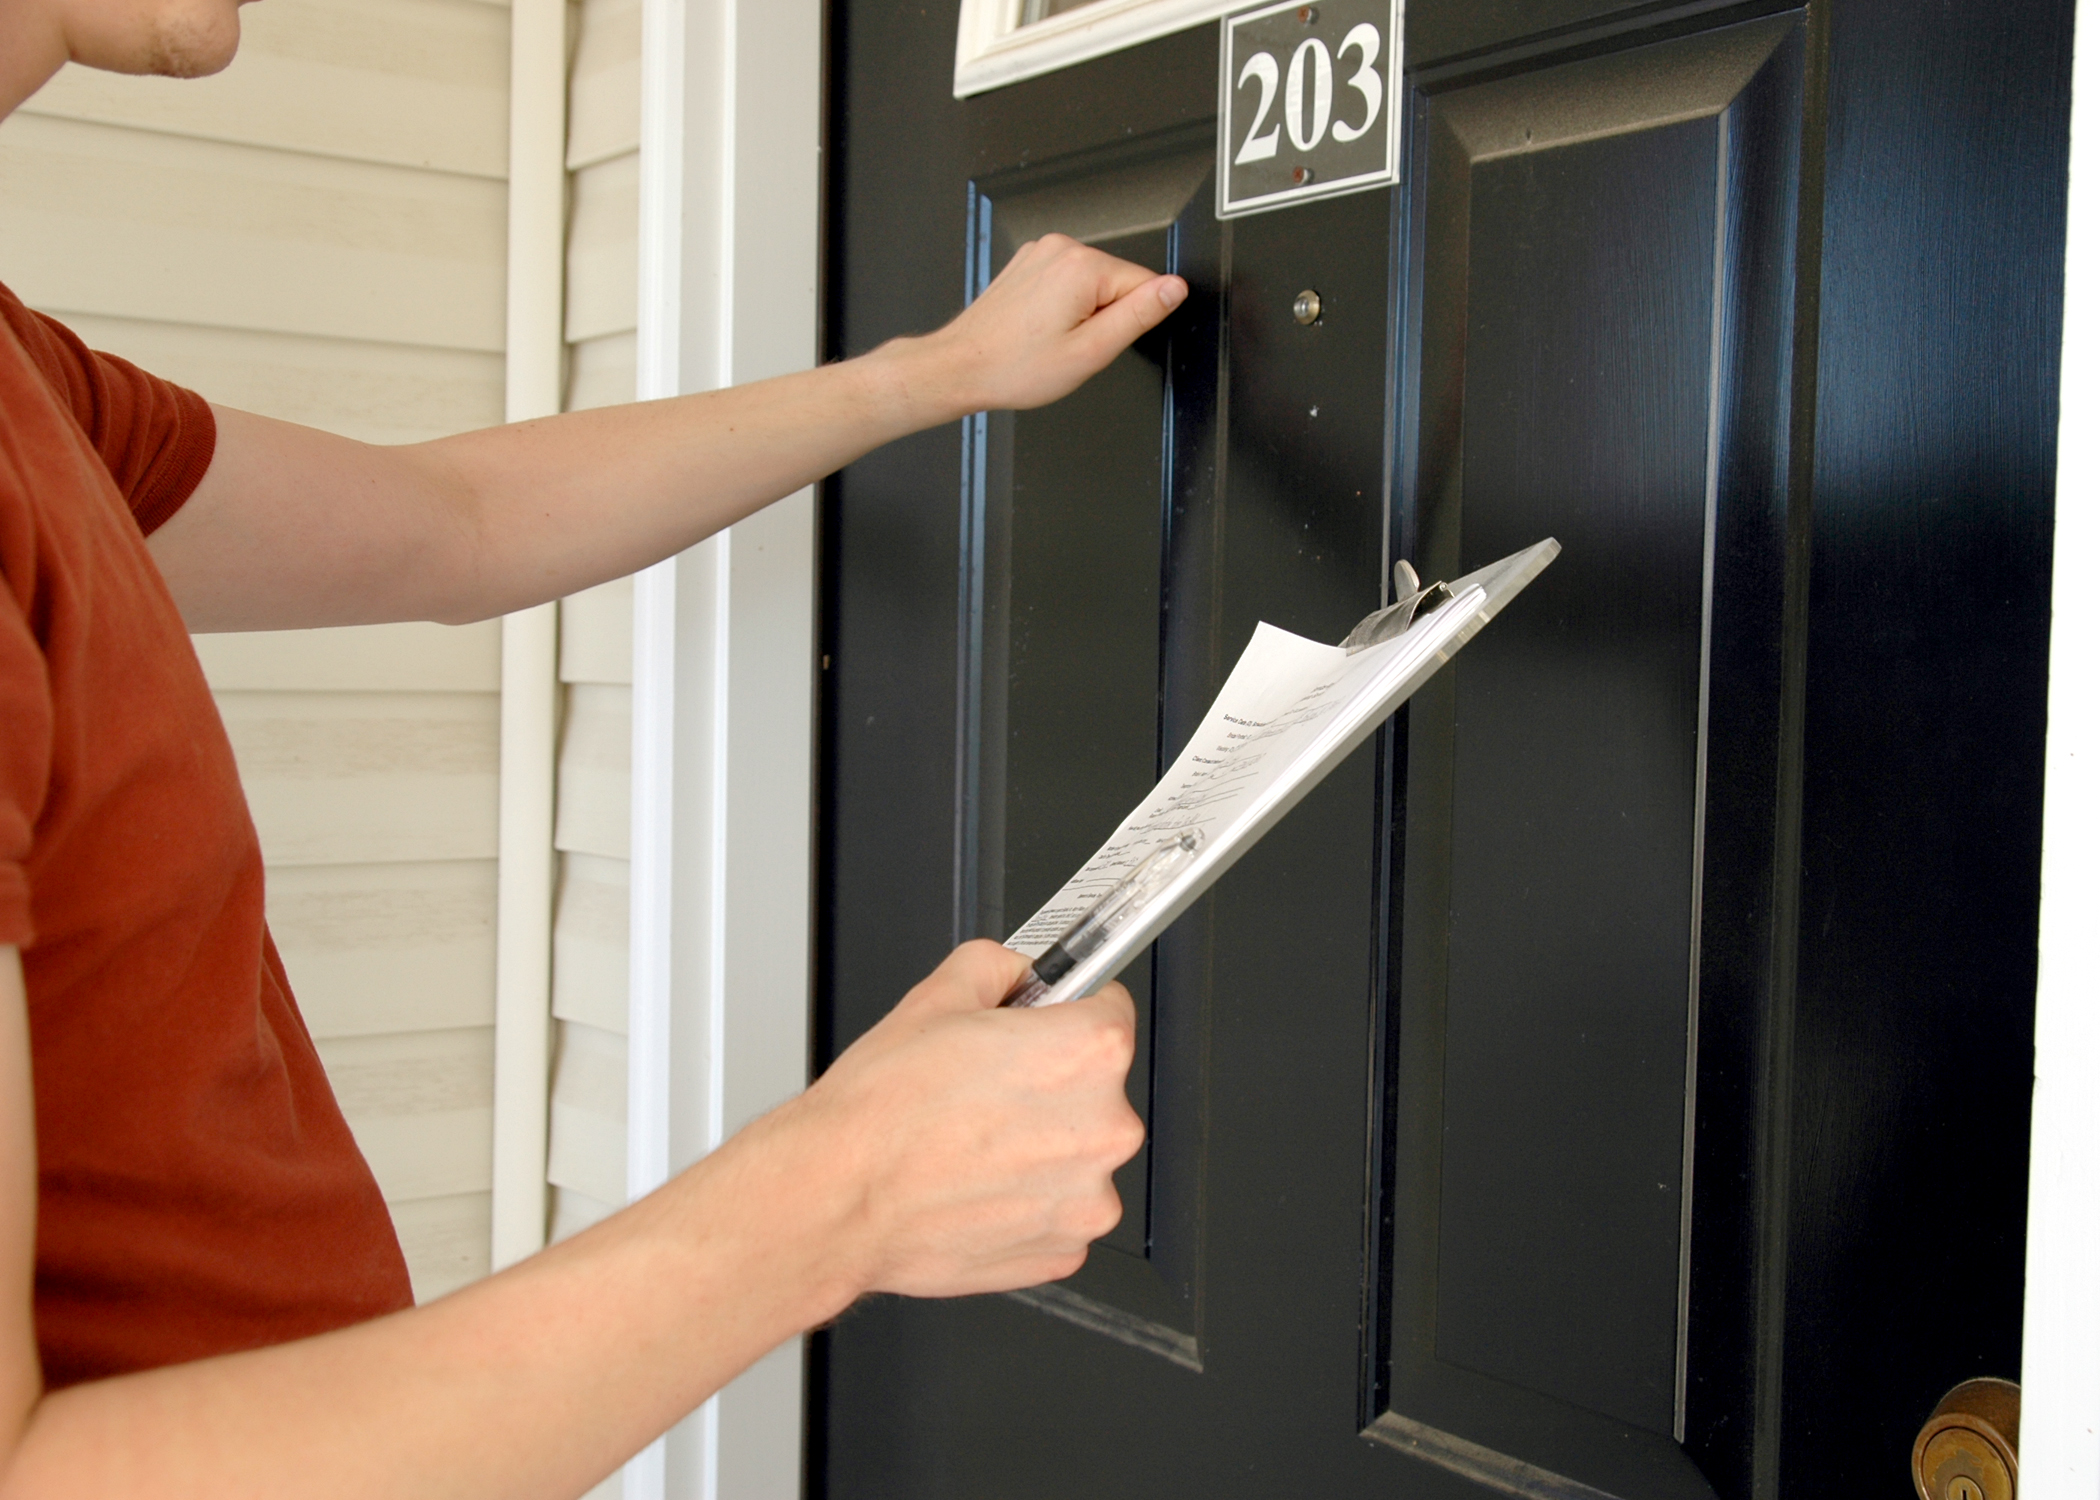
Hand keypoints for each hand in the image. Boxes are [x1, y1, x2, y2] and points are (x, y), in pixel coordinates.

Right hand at [781, 940, 1144, 1298]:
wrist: (839, 1196)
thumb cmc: (881, 1112)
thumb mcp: (937, 995)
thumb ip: (998, 968)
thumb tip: (1016, 973)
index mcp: (1088, 1053)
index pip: (1109, 1008)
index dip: (1067, 1010)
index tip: (1046, 1023)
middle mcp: (1105, 1127)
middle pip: (1096, 1088)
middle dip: (1049, 1084)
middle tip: (989, 1090)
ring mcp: (1088, 1198)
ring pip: (1077, 1155)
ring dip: (1040, 1148)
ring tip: (974, 1143)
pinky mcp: (1066, 1250)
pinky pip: (1058, 1210)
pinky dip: (1026, 1200)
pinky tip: (978, 1185)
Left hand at [901, 234, 1187, 415]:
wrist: (962, 366)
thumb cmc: (1014, 367)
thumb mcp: (1091, 351)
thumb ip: (1139, 314)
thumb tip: (1174, 289)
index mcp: (1081, 266)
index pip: (1144, 284)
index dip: (1129, 321)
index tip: (1097, 340)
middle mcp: (1060, 249)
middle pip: (1116, 282)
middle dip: (1103, 317)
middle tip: (1070, 345)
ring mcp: (1040, 252)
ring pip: (1091, 283)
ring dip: (1081, 312)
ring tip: (1049, 338)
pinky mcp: (1028, 262)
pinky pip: (1066, 282)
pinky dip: (1060, 306)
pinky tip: (1038, 328)